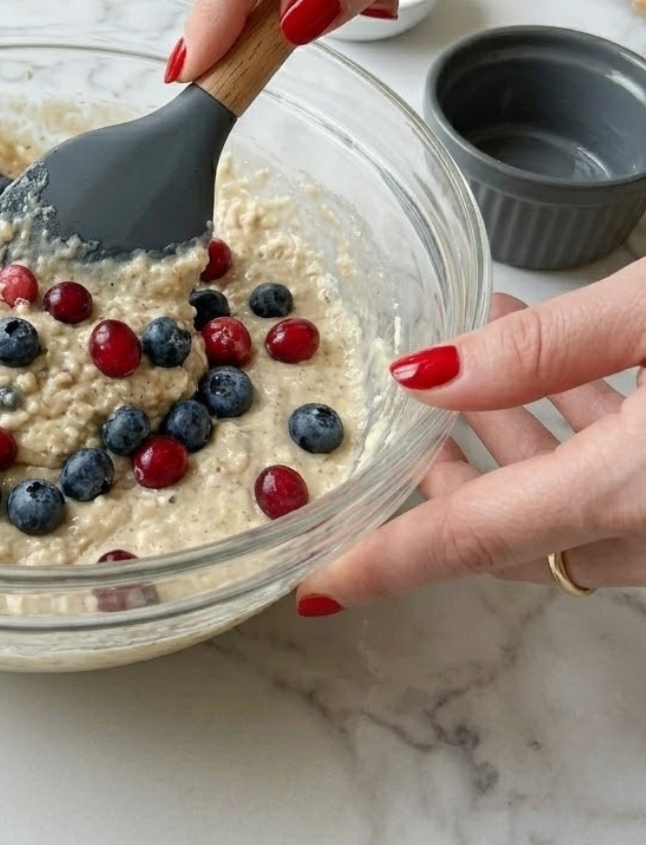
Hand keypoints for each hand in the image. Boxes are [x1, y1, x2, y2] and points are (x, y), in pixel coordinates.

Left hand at [295, 258, 645, 614]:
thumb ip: (542, 348)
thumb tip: (425, 374)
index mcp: (631, 492)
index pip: (473, 539)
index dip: (385, 562)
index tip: (316, 583)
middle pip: (513, 529)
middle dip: (444, 478)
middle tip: (399, 418)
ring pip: (566, 506)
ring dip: (512, 442)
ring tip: (471, 359)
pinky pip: (620, 489)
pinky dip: (577, 438)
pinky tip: (561, 368)